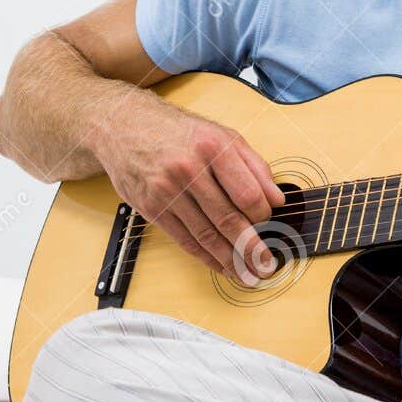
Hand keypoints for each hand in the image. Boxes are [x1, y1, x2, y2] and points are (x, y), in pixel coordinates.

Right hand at [93, 95, 283, 282]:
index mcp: (214, 147)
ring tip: (248, 275)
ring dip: (231, 260)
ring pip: (206, 235)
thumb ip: (255, 166)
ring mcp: (167, 190)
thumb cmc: (179, 132)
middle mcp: (189, 169)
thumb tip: (277, 200)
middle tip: (266, 267)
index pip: (248, 193)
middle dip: (251, 249)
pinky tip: (221, 266)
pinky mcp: (151, 207)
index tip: (268, 223)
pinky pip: (184, 239)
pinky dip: (205, 257)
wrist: (124, 125)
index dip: (263, 215)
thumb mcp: (223, 136)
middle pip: (228, 219)